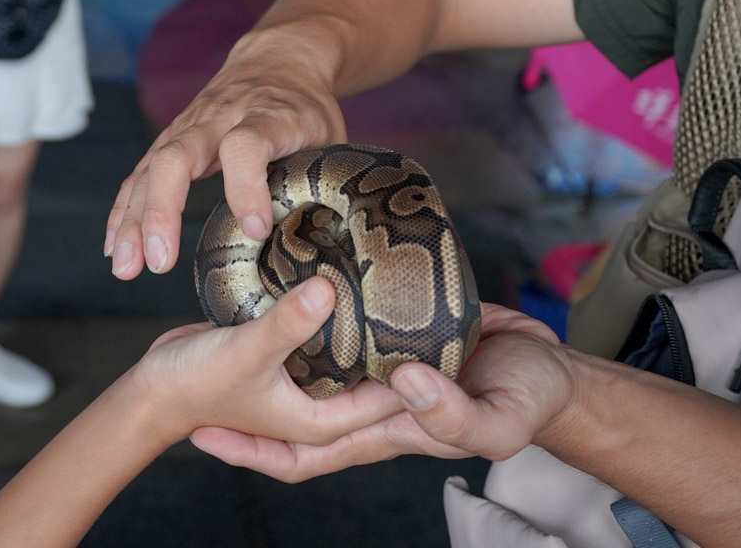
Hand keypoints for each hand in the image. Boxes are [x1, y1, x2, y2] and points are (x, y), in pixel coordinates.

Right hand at [105, 22, 345, 278]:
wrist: (277, 61)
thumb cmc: (307, 108)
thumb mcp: (329, 139)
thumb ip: (321, 183)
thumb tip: (322, 246)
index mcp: (267, 116)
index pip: (247, 144)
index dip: (248, 186)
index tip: (255, 229)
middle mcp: (219, 118)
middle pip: (178, 156)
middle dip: (162, 210)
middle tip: (160, 262)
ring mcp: (188, 126)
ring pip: (151, 168)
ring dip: (134, 219)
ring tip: (127, 267)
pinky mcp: (171, 139)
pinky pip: (140, 175)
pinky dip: (125, 212)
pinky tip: (116, 247)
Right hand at [134, 278, 405, 448]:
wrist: (154, 383)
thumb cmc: (197, 382)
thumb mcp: (248, 351)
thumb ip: (289, 323)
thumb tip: (329, 289)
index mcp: (319, 421)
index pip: (387, 400)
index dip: (417, 371)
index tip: (445, 331)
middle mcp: (316, 403)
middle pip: (373, 377)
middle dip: (400, 350)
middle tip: (430, 301)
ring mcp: (301, 379)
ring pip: (349, 354)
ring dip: (367, 330)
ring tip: (398, 287)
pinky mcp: (285, 354)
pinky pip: (322, 335)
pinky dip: (334, 317)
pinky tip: (348, 282)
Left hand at [188, 303, 577, 480]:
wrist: (553, 368)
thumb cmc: (528, 400)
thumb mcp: (499, 420)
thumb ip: (452, 414)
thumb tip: (399, 383)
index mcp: (383, 431)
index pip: (304, 454)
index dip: (254, 451)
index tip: (204, 434)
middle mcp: (367, 401)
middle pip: (290, 410)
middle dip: (240, 405)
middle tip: (187, 371)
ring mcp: (376, 365)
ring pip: (307, 365)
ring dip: (266, 353)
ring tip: (218, 325)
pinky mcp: (390, 330)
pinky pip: (336, 328)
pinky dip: (308, 314)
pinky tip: (284, 286)